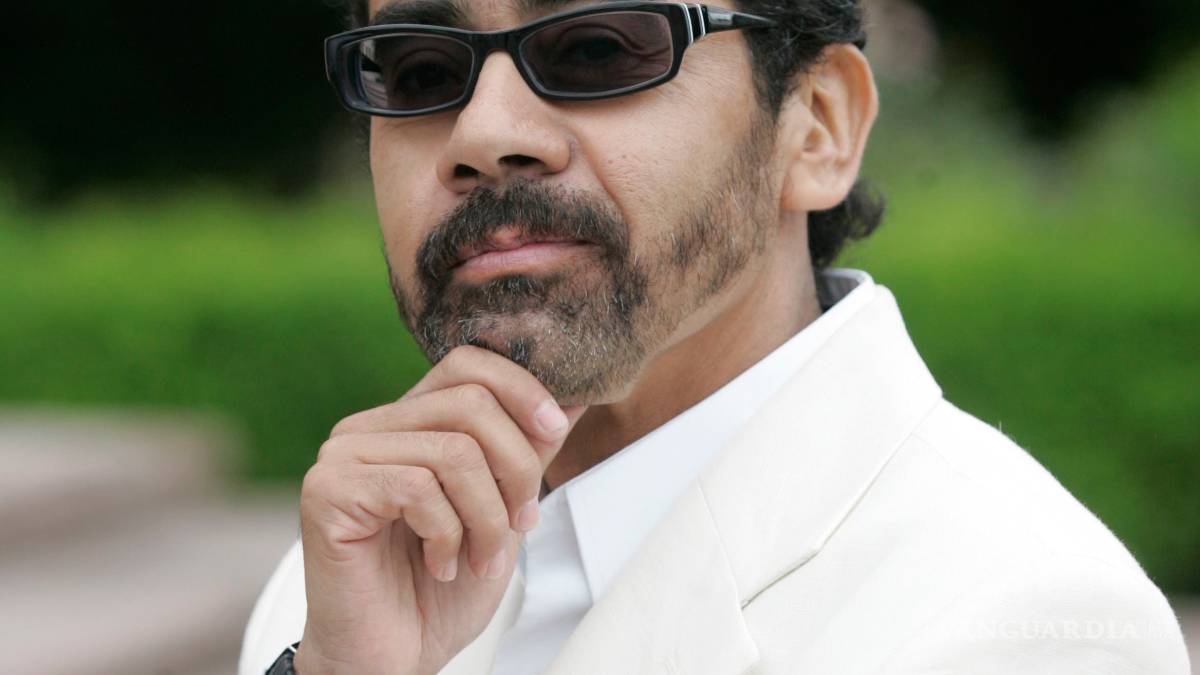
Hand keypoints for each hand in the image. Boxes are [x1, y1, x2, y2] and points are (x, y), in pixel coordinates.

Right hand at [293, 345, 587, 674]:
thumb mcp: (503, 512)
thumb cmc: (441, 590)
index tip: (554, 431)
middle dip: (515, 468)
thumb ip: (527, 452)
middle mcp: (369, 427)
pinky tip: (440, 565)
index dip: (520, 388)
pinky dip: (448, 535)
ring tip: (481, 560)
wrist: (392, 659)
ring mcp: (343, 455)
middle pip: (470, 403)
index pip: (467, 363)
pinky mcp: (328, 491)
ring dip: (487, 517)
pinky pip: (418, 489)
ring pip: (454, 451)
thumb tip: (573, 398)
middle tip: (520, 525)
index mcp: (407, 422)